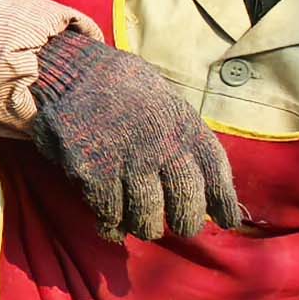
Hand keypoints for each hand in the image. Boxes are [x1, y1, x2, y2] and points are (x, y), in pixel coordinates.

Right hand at [29, 27, 241, 243]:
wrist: (71, 72)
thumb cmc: (123, 90)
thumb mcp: (166, 103)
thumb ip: (184, 138)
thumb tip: (205, 185)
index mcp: (184, 125)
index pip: (215, 173)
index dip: (223, 202)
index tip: (227, 221)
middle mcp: (162, 145)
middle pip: (185, 206)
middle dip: (184, 224)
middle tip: (179, 227)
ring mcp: (128, 161)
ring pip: (147, 218)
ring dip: (145, 226)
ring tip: (142, 225)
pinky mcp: (95, 173)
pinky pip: (110, 213)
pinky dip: (110, 223)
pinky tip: (109, 222)